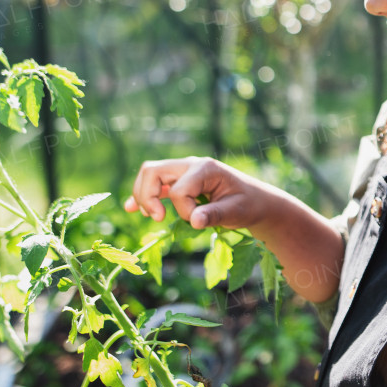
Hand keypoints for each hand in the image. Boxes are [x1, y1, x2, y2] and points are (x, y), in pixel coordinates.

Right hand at [124, 157, 278, 231]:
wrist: (255, 201)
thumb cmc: (249, 204)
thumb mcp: (237, 211)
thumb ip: (215, 215)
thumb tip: (195, 221)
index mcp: (206, 168)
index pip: (179, 189)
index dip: (184, 210)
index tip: (199, 221)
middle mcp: (191, 165)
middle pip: (153, 171)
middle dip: (148, 196)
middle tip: (158, 218)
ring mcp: (183, 171)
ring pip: (150, 174)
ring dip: (143, 195)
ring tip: (153, 216)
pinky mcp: (180, 182)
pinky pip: (154, 183)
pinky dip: (142, 195)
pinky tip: (131, 208)